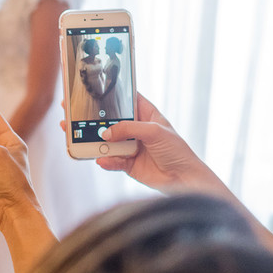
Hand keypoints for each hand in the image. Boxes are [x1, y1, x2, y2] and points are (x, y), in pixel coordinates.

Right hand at [95, 93, 227, 195]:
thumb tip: (108, 132)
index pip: (129, 101)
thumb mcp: (154, 132)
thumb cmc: (177, 151)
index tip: (100, 94)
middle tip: (88, 122)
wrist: (183, 179)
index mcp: (147, 116)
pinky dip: (107, 160)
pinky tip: (103, 159)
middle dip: (102, 123)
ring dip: (101, 144)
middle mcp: (137, 131)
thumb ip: (129, 128)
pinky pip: (113, 160)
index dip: (117, 97)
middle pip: (114, 122)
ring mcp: (132, 147)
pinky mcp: (128, 164)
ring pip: (110, 142)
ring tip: (92, 143)